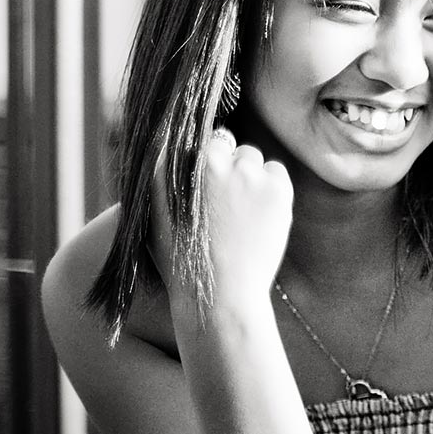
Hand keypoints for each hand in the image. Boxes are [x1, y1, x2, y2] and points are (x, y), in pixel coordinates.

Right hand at [153, 128, 292, 311]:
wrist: (218, 295)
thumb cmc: (183, 262)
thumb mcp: (156, 215)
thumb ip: (166, 178)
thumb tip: (172, 145)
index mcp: (170, 166)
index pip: (192, 139)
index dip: (201, 160)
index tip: (204, 180)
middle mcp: (206, 161)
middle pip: (224, 144)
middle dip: (225, 165)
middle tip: (224, 201)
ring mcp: (243, 171)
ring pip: (250, 156)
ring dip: (248, 175)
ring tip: (240, 213)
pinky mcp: (274, 184)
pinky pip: (276, 170)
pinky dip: (271, 186)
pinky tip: (259, 215)